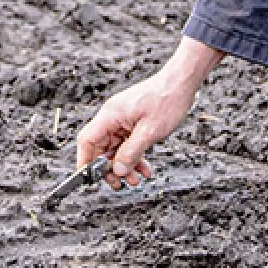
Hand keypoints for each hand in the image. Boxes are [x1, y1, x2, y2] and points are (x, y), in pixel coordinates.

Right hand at [74, 38, 222, 187]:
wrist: (182, 83)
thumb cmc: (167, 100)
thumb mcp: (150, 131)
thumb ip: (131, 152)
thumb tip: (118, 171)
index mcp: (110, 115)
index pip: (87, 140)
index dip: (85, 161)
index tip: (89, 178)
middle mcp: (113, 117)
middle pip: (100, 147)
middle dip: (110, 168)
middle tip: (120, 183)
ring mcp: (122, 119)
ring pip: (116, 148)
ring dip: (125, 165)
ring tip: (136, 179)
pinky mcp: (133, 122)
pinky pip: (128, 143)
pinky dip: (134, 156)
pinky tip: (145, 168)